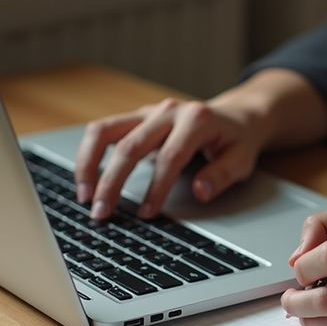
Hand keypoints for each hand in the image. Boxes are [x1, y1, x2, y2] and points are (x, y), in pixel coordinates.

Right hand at [74, 97, 264, 218]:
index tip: (146, 213)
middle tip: (101, 213)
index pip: (170, 156)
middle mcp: (167, 111)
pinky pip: (103, 131)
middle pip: (130, 145)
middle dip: (112, 182)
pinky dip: (89, 154)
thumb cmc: (236, 141)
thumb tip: (200, 191)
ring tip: (84, 196)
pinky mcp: (135, 118)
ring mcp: (148, 112)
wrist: (234, 117)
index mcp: (196, 119)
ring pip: (104, 131)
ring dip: (88, 164)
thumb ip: (223, 175)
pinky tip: (86, 180)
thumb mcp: (242, 160)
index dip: (156, 187)